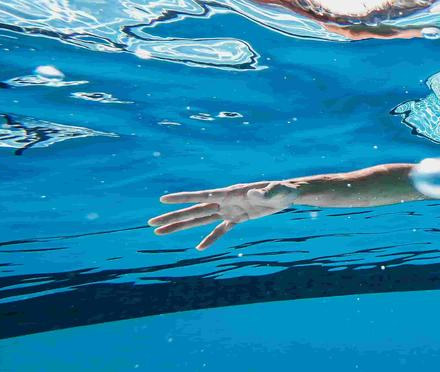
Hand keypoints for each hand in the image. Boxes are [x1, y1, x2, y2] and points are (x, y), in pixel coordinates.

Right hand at [148, 180, 298, 250]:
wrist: (288, 194)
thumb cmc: (283, 190)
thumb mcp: (275, 192)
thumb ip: (264, 194)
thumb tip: (254, 195)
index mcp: (230, 193)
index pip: (202, 196)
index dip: (182, 198)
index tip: (162, 199)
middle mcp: (225, 201)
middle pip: (194, 211)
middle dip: (173, 217)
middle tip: (151, 223)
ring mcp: (230, 210)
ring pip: (201, 220)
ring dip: (182, 226)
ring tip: (161, 232)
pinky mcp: (238, 218)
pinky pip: (220, 230)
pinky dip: (211, 239)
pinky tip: (199, 248)